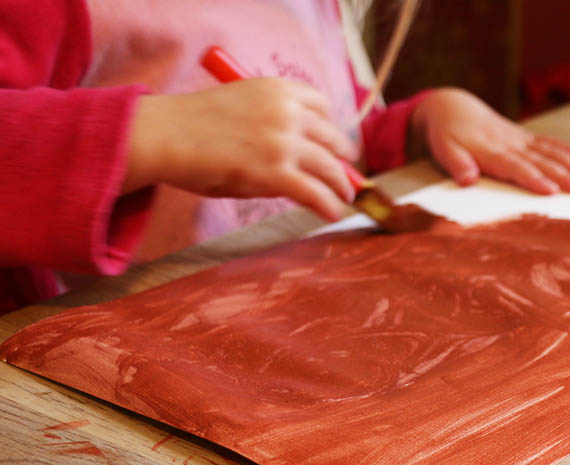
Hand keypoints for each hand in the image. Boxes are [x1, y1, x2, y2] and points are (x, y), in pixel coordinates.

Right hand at [124, 78, 357, 220]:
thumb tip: (295, 155)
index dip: (330, 127)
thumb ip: (273, 123)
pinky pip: (315, 192)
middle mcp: (288, 112)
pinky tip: (333, 213)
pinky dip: (329, 204)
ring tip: (344, 198)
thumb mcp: (242, 106)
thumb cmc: (194, 123)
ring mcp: (284, 143)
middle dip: (342, 158)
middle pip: (332, 138)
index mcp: (278, 90)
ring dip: (341, 185)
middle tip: (345, 173)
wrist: (166, 135)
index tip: (331, 142)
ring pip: (329, 167)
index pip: (321, 105)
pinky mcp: (277, 173)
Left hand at [411, 88, 569, 193]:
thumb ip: (456, 164)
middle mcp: (510, 145)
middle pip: (540, 162)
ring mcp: (519, 139)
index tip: (551, 191)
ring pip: (550, 153)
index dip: (534, 179)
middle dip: (563, 176)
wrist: (452, 107)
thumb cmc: (446, 134)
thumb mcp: (443, 149)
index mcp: (491, 151)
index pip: (516, 167)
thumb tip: (467, 180)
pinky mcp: (523, 137)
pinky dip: (565, 151)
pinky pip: (548, 143)